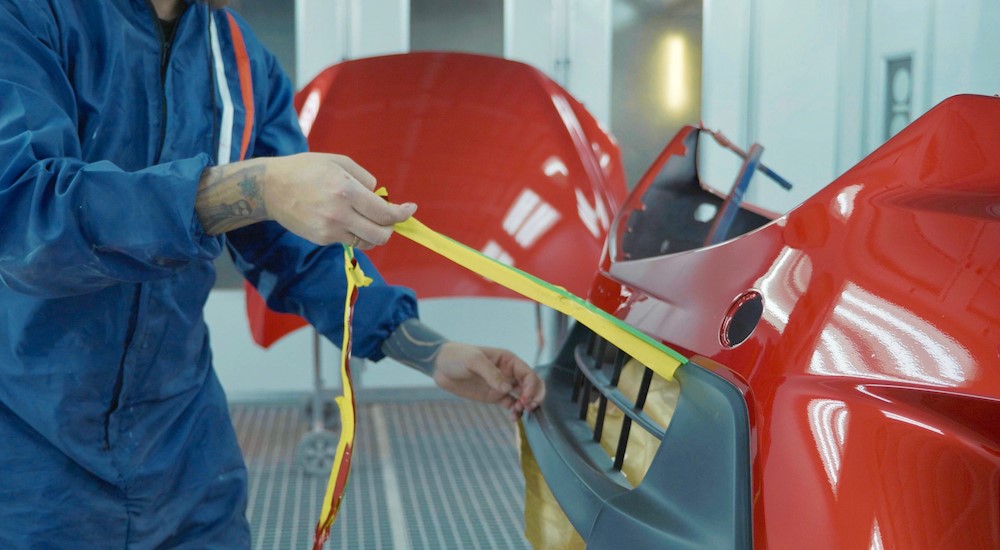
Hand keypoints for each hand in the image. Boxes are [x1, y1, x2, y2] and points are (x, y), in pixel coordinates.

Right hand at [263, 153, 415, 247]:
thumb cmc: (307, 169)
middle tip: (390, 219)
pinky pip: (348, 240)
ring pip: (366, 242)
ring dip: (373, 232)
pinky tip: (344, 218)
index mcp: (346, 190)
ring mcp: (329, 230)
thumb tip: (381, 197)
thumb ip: (365, 179)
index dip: (402, 214)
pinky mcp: (321, 239)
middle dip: (391, 229)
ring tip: (367, 218)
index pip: (384, 213)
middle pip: (380, 235)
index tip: (410, 210)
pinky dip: (353, 232)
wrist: (270, 188)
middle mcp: (339, 214)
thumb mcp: (338, 163)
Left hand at [431, 343, 545, 420]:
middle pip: (531, 385)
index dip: (532, 386)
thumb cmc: (457, 356)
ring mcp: (502, 386)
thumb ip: (491, 373)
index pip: (528, 374)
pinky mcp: (494, 396)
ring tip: (518, 412)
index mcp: (508, 360)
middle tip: (528, 406)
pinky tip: (514, 417)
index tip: (525, 399)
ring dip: (526, 405)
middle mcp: (508, 373)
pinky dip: (516, 411)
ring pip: (524, 396)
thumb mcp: (473, 361)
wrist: (440, 366)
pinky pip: (511, 404)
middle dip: (535, 396)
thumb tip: (507, 388)